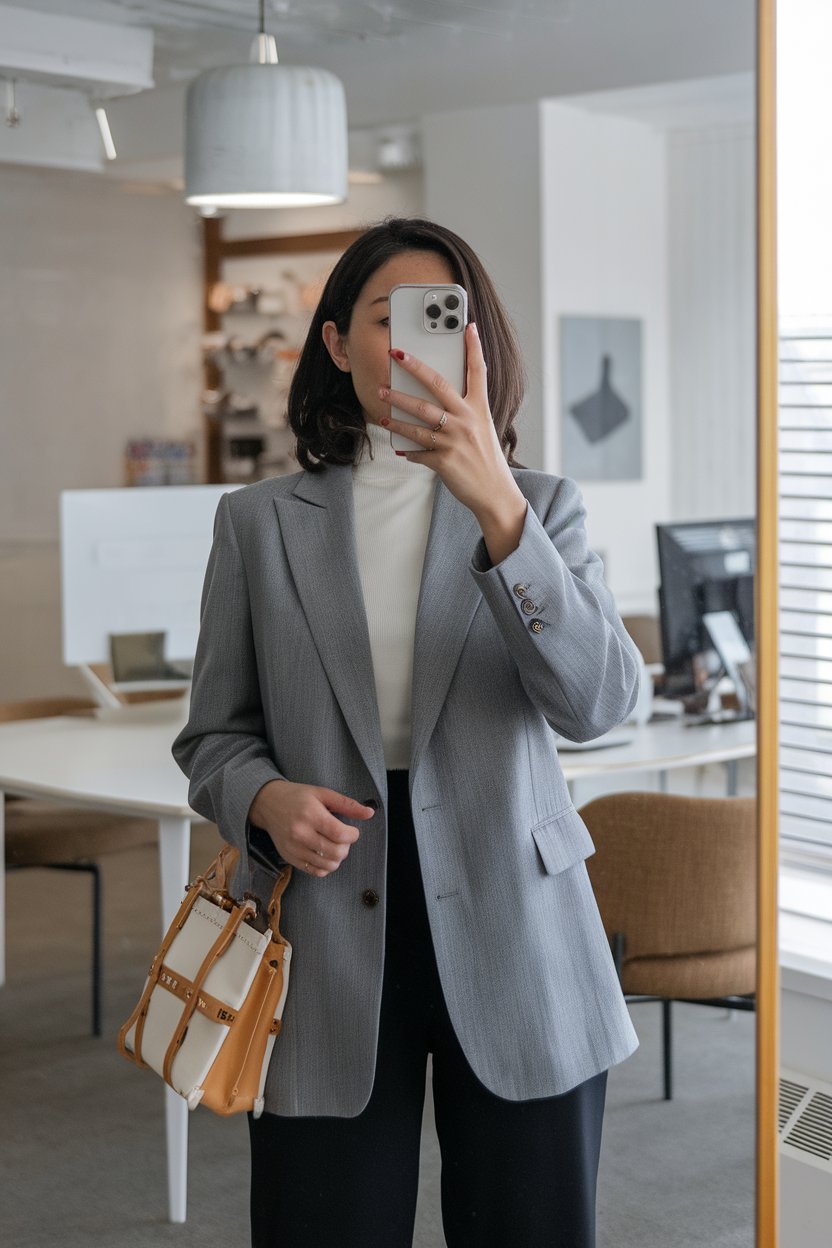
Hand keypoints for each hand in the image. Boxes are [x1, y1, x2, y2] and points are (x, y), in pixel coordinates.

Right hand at [248, 781, 373, 877]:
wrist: (268, 803)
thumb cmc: (297, 796)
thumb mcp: (323, 794)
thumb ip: (347, 804)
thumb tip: (369, 813)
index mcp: (311, 815)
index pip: (340, 835)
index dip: (353, 835)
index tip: (352, 831)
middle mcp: (301, 834)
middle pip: (336, 852)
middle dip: (346, 847)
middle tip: (343, 838)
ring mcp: (294, 848)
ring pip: (328, 865)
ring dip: (337, 858)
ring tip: (334, 845)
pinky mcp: (289, 858)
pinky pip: (315, 871)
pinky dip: (326, 866)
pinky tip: (324, 853)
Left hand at [379, 323, 526, 562]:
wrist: (495, 493)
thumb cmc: (486, 459)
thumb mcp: (482, 429)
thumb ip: (464, 411)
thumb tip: (438, 401)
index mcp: (479, 409)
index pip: (478, 371)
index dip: (474, 347)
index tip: (469, 325)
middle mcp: (467, 420)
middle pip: (436, 385)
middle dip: (413, 367)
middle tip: (395, 354)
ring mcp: (454, 440)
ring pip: (418, 419)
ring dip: (396, 410)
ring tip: (381, 400)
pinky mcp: (444, 461)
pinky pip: (417, 450)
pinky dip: (407, 448)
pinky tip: (398, 447)